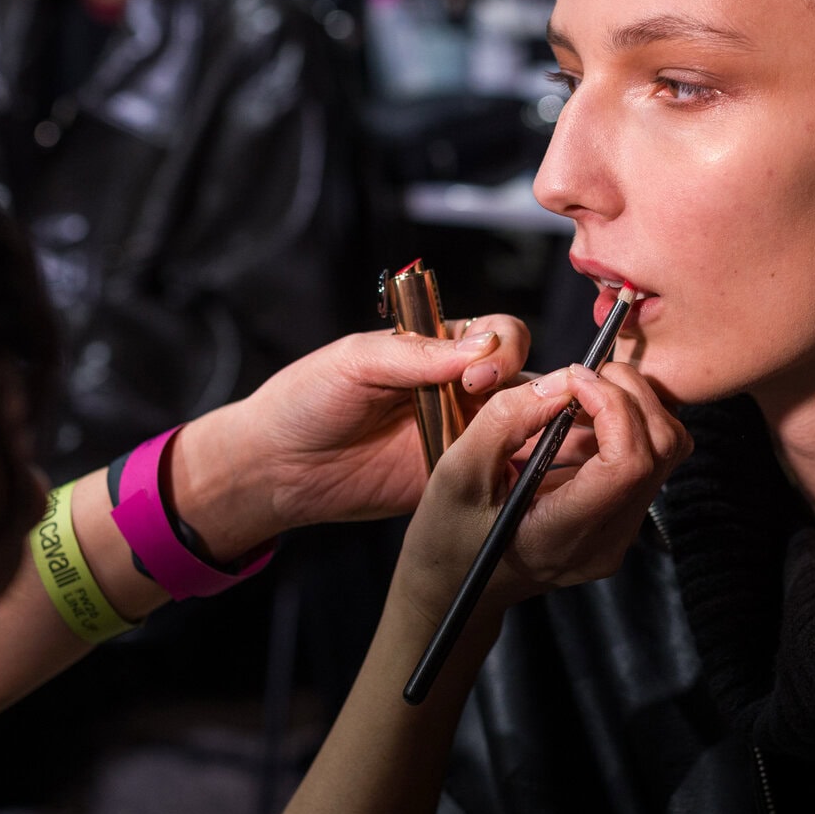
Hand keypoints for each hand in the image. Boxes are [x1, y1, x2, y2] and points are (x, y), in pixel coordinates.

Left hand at [171, 316, 533, 550]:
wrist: (278, 466)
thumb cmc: (305, 400)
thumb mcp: (356, 361)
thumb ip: (417, 354)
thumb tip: (479, 348)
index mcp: (436, 348)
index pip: (498, 335)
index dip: (502, 349)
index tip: (478, 372)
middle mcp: (457, 389)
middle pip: (524, 378)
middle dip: (532, 387)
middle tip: (501, 404)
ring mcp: (460, 435)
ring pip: (524, 425)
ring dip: (536, 428)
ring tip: (530, 436)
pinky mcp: (455, 478)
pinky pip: (499, 472)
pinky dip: (518, 471)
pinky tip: (516, 472)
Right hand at [393, 361, 690, 626]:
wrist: (455, 586)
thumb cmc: (448, 536)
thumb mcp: (457, 472)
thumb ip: (507, 420)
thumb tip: (563, 380)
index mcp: (566, 535)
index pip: (629, 462)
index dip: (613, 405)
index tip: (574, 379)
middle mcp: (607, 541)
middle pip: (662, 450)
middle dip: (631, 395)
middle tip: (582, 376)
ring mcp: (620, 535)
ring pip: (665, 451)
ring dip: (629, 407)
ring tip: (577, 398)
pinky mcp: (621, 521)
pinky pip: (646, 461)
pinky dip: (622, 426)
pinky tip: (576, 423)